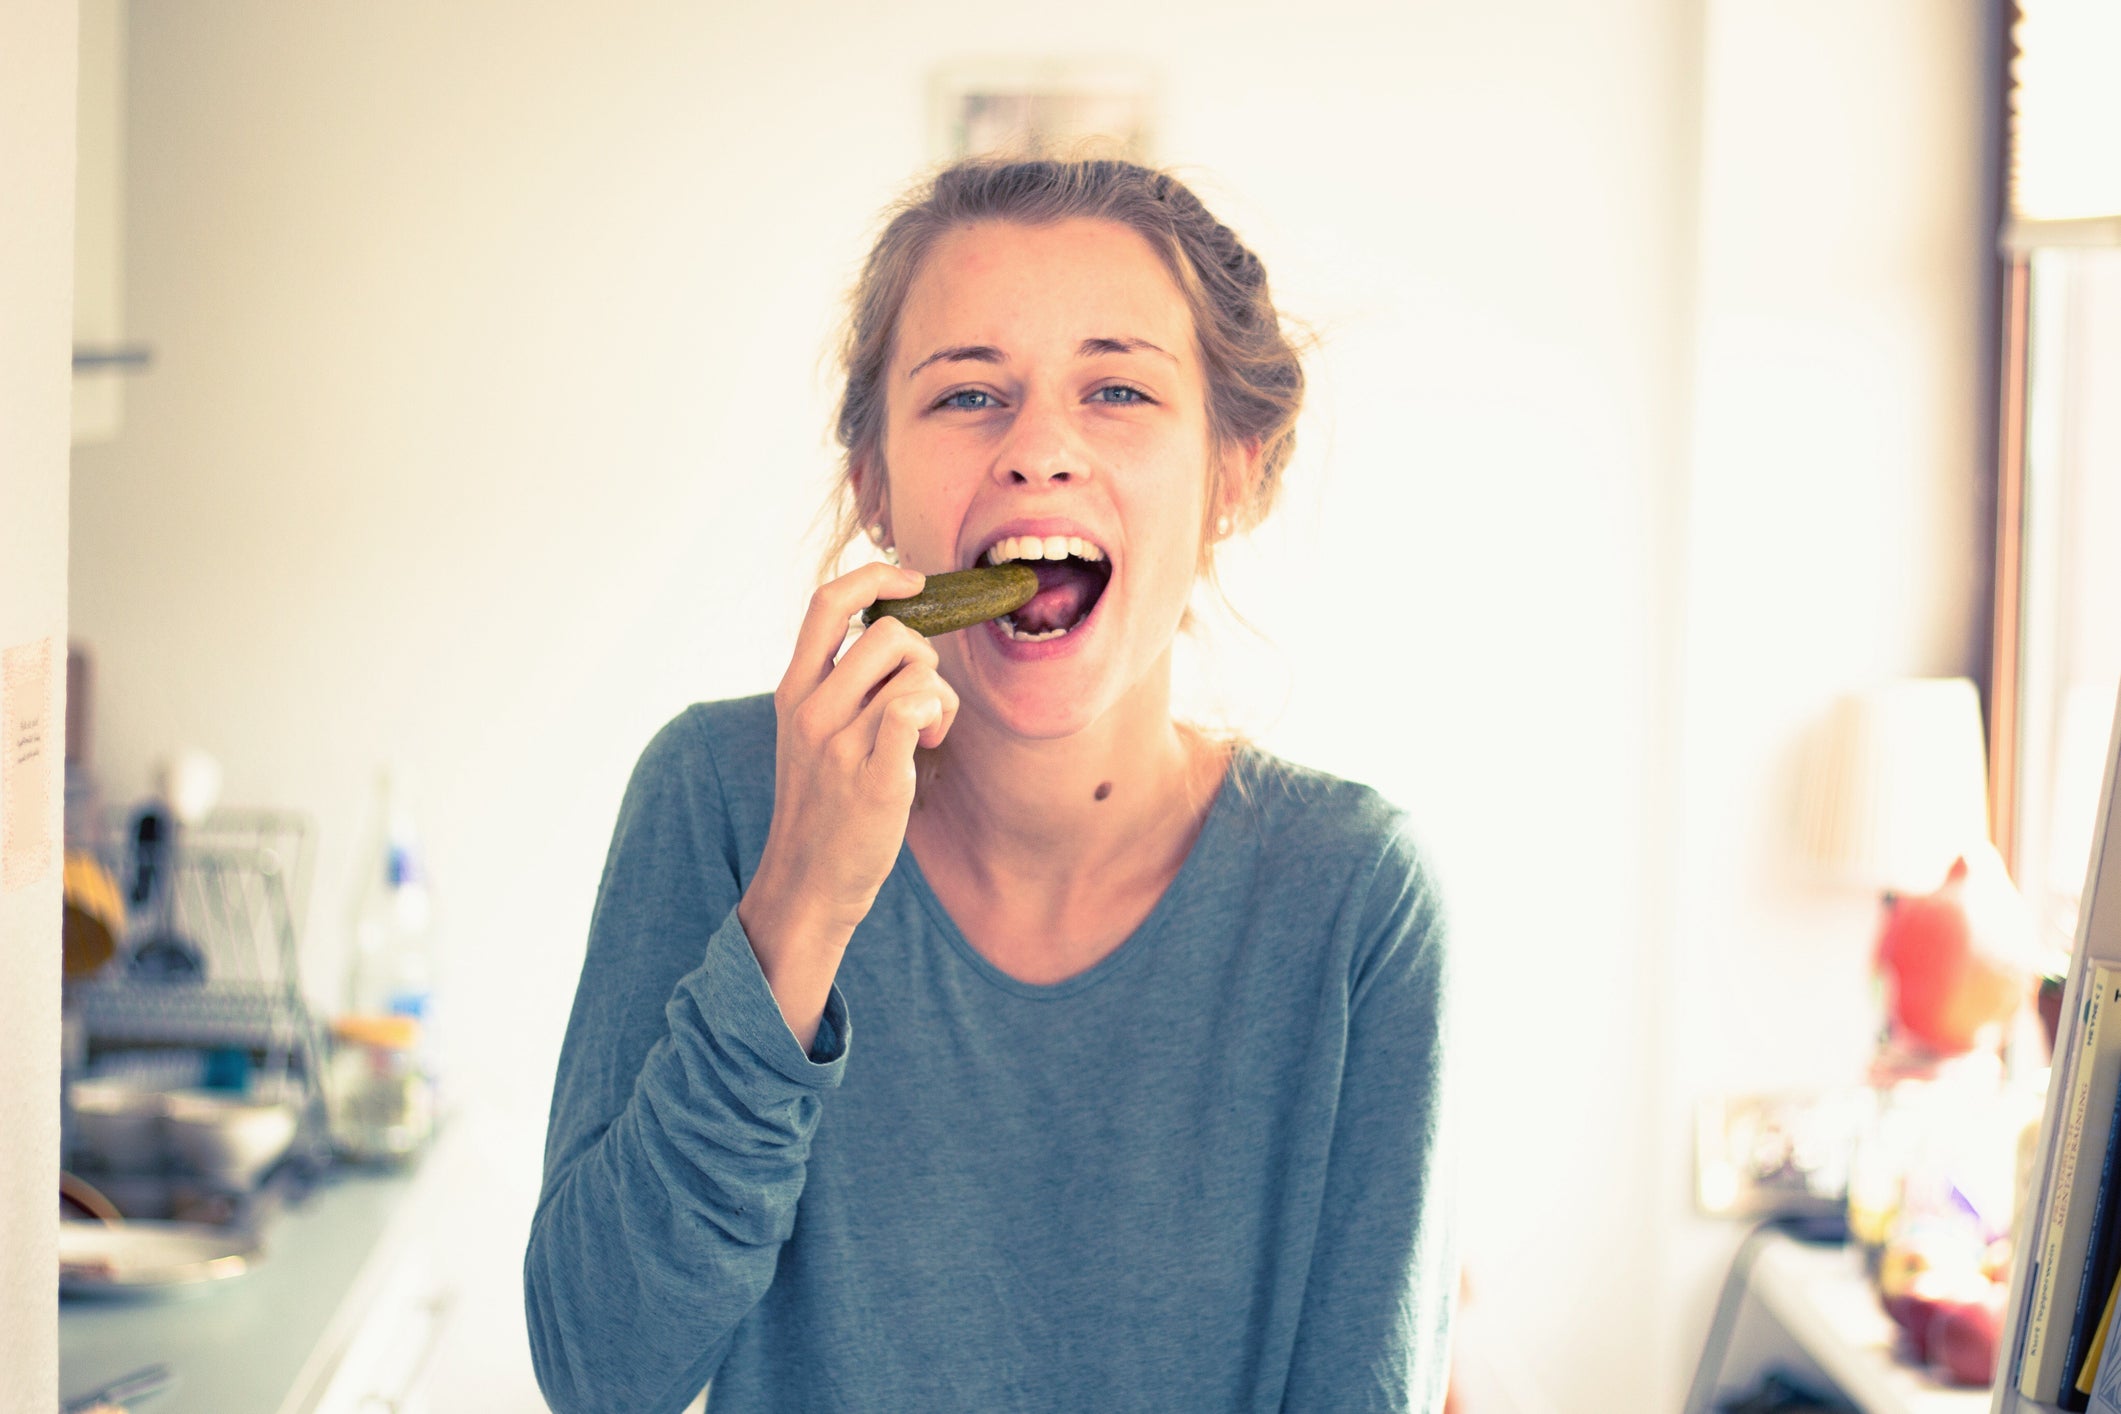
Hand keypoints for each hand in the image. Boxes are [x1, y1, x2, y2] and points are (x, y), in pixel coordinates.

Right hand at [738, 563, 959, 1044]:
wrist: (807, 883)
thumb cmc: (823, 805)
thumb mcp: (808, 733)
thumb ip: (838, 684)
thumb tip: (895, 635)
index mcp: (793, 691)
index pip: (827, 601)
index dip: (876, 576)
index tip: (913, 582)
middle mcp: (811, 710)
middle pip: (888, 633)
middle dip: (924, 657)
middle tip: (922, 701)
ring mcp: (840, 745)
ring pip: (915, 674)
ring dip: (940, 698)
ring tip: (928, 735)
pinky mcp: (875, 778)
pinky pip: (914, 709)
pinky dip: (934, 714)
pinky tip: (929, 742)